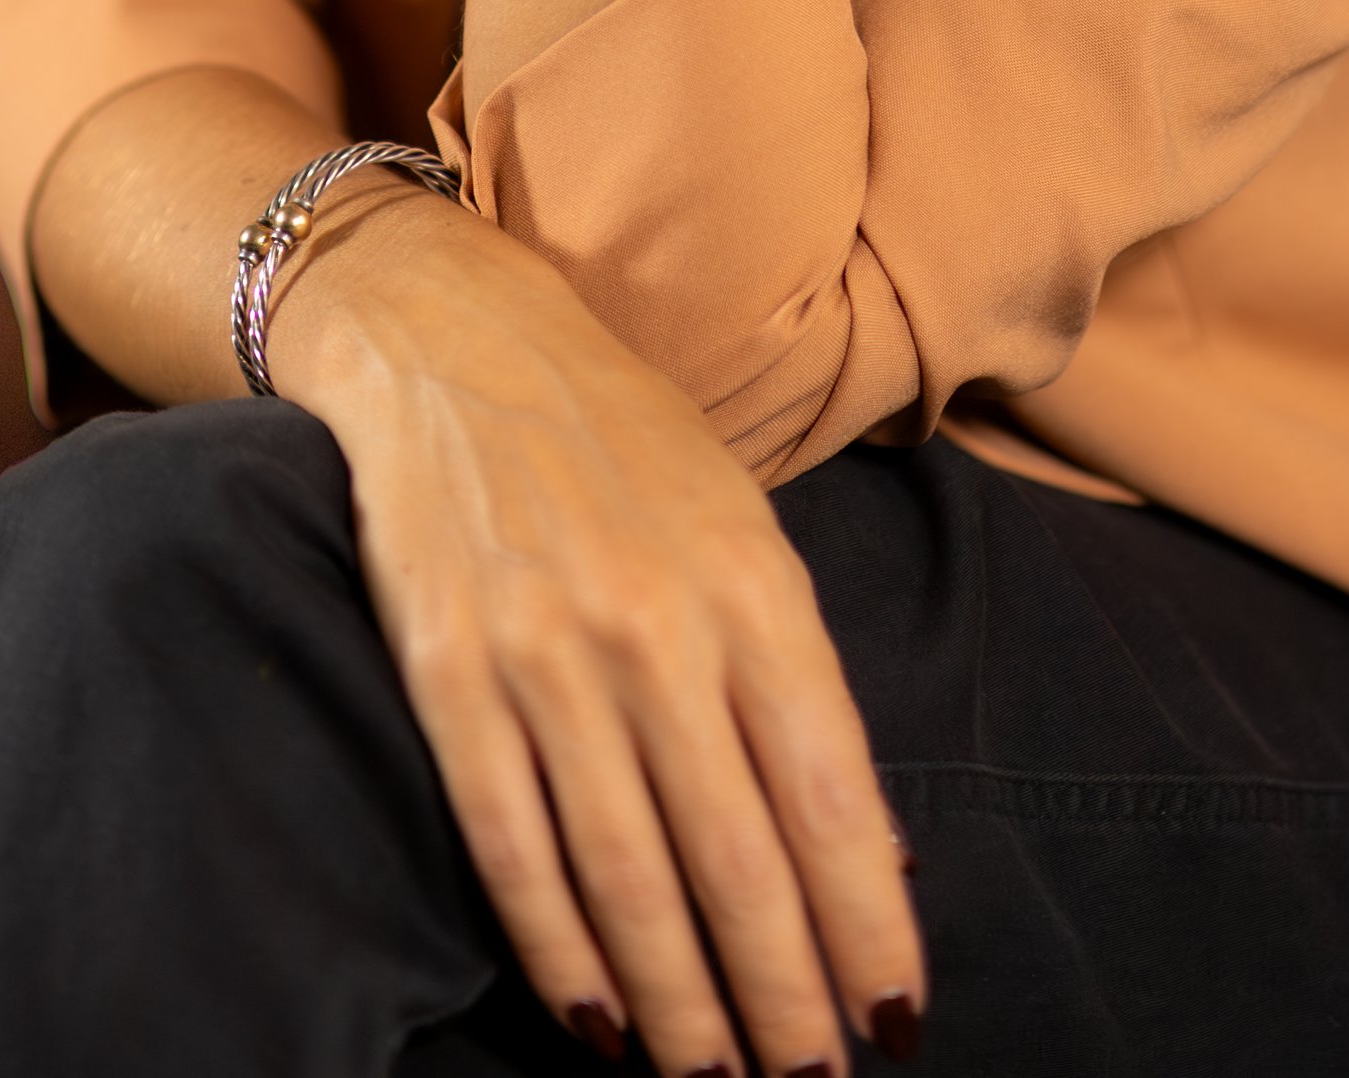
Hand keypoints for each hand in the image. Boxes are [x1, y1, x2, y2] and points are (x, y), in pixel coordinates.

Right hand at [277, 188, 924, 1077]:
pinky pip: (515, 849)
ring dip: (683, 1007)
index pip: (829, 793)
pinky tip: (601, 1026)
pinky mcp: (450, 676)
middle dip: (785, 999)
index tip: (898, 1021)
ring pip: (629, 878)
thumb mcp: (741, 524)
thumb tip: (865, 850)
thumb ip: (795, 678)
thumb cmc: (625, 439)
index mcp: (750, 581)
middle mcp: (656, 626)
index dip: (867, 924)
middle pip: (737, 860)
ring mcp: (546, 655)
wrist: (454, 340)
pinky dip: (561, 954)